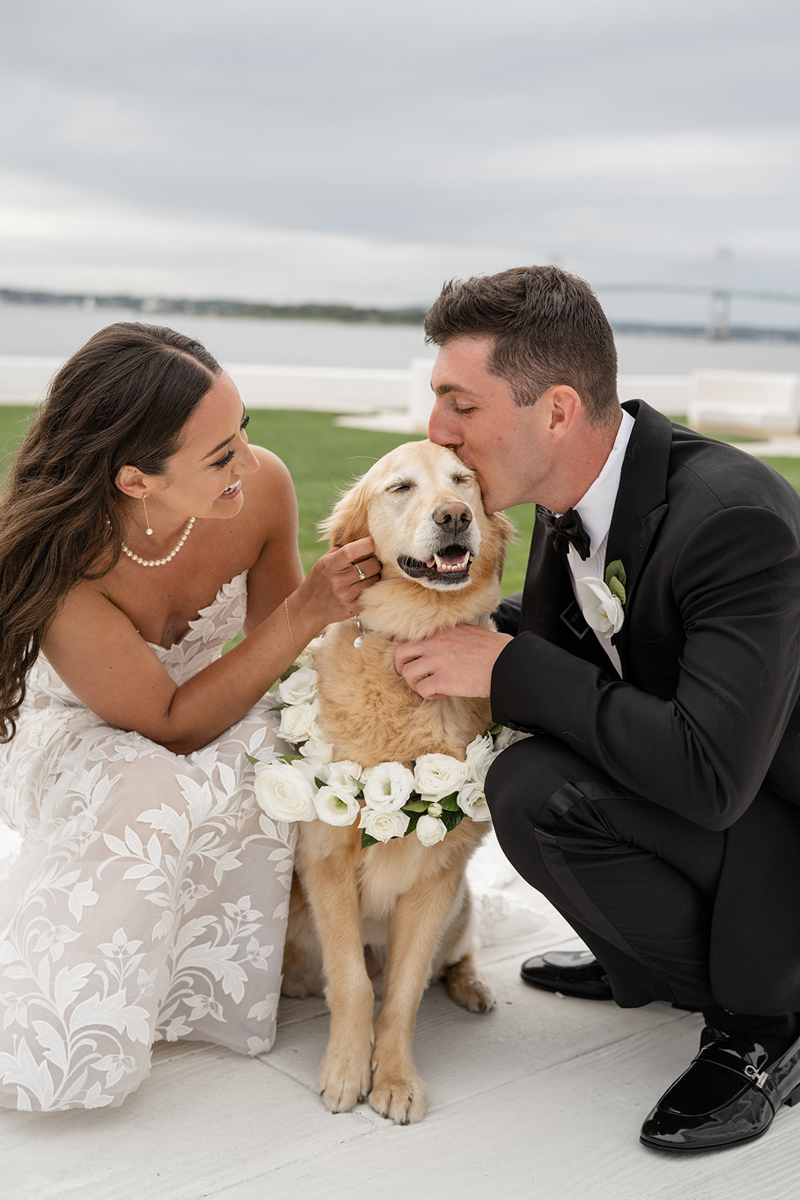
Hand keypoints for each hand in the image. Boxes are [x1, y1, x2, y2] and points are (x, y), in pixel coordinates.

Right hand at [299, 536, 381, 628]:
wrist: (308, 609)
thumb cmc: (318, 581)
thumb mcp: (322, 562)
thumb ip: (340, 550)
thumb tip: (360, 538)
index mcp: (330, 566)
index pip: (350, 552)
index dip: (366, 545)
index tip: (373, 542)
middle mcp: (337, 581)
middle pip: (371, 566)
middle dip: (375, 561)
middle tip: (373, 562)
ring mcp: (345, 596)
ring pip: (374, 580)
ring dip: (375, 576)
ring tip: (368, 576)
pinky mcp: (352, 609)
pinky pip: (371, 594)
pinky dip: (371, 589)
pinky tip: (365, 587)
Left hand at [394, 625, 512, 698]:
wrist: (505, 662)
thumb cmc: (492, 649)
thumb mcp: (467, 632)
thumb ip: (449, 634)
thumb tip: (441, 641)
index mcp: (440, 631)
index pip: (407, 636)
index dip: (405, 650)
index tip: (410, 659)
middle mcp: (434, 643)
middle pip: (399, 653)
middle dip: (402, 667)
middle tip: (413, 676)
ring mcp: (437, 661)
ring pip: (407, 674)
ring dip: (416, 683)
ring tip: (431, 686)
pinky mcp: (443, 680)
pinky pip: (422, 690)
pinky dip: (429, 695)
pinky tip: (442, 693)